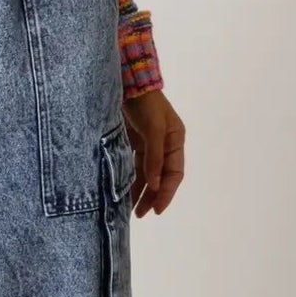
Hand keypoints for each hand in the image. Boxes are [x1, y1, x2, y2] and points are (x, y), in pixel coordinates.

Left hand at [123, 89, 184, 216]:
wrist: (128, 82)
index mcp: (175, 141)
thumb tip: (156, 185)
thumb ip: (154, 157)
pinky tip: (121, 191)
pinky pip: (132, 165)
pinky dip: (128, 178)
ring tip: (129, 210)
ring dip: (138, 191)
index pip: (174, 174)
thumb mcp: (154, 129)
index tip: (157, 210)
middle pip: (160, 177)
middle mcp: (163, 145)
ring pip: (145, 173)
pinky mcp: (132, 141)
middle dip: (151, 196)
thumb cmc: (146, 103)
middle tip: (140, 215)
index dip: (167, 193)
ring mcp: (147, 143)